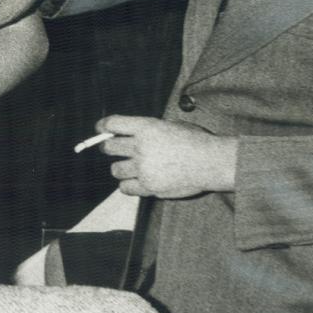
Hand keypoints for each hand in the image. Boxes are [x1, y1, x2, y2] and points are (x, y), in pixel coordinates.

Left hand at [95, 116, 236, 197]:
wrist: (211, 162)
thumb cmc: (195, 141)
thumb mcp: (171, 125)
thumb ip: (149, 129)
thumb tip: (130, 134)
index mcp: (146, 127)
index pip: (112, 124)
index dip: (103, 126)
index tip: (101, 129)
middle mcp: (141, 147)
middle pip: (108, 148)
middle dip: (108, 148)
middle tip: (115, 150)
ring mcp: (143, 168)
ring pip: (115, 170)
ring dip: (120, 168)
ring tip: (130, 168)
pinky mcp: (148, 186)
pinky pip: (125, 188)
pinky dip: (128, 185)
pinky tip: (136, 182)